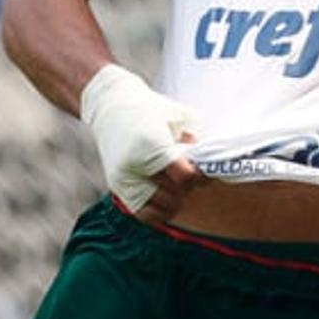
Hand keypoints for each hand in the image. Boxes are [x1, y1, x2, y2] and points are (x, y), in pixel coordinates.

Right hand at [79, 65, 202, 222]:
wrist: (111, 104)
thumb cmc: (150, 108)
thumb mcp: (178, 117)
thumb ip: (194, 143)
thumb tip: (207, 166)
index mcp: (151, 144)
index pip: (185, 177)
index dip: (198, 174)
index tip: (199, 166)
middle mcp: (134, 165)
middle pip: (174, 193)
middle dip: (188, 186)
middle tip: (190, 173)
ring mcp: (123, 178)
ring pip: (160, 208)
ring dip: (175, 199)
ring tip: (177, 184)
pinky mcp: (117, 186)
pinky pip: (143, 213)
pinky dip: (159, 211)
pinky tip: (165, 196)